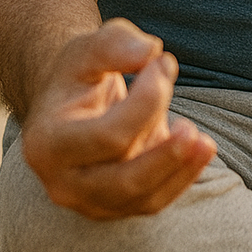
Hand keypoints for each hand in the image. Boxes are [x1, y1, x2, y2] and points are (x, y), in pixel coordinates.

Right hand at [21, 18, 216, 218]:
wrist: (69, 105)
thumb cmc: (80, 74)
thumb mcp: (88, 48)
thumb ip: (115, 43)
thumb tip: (150, 50)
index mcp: (46, 143)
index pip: (107, 136)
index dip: (146, 103)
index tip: (163, 63)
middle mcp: (61, 182)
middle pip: (122, 181)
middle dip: (165, 153)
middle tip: (191, 126)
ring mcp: (87, 201)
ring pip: (141, 199)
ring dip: (179, 170)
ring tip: (205, 141)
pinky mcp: (113, 208)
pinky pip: (153, 203)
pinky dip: (182, 178)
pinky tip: (201, 150)